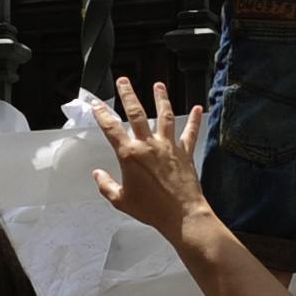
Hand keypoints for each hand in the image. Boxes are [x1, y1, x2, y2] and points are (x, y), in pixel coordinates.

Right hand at [89, 76, 211, 242]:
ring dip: (161, 99)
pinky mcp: (185, 153)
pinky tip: (199, 109)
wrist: (180, 214)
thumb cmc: (151, 209)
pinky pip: (190, 133)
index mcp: (130, 155)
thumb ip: (106, 186)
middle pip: (137, 114)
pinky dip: (194, 121)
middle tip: (123, 81)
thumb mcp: (121, 200)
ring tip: (158, 86)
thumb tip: (97, 175)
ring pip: (164, 116)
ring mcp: (168, 147)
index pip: (111, 129)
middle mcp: (149, 145)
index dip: (102, 115)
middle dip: (128, 95)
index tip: (96, 105)